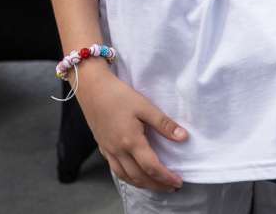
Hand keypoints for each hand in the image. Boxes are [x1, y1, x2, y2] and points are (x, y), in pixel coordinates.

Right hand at [75, 60, 186, 192]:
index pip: (151, 167)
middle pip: (139, 177)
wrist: (91, 88)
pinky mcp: (103, 147)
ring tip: (156, 185)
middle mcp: (118, 150)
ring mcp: (108, 151)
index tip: (178, 181)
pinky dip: (128, 178)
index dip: (166, 177)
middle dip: (156, 185)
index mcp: (131, 141)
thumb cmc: (118, 95)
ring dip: (143, 184)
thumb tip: (183, 137)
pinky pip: (116, 170)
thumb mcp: (144, 106)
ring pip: (126, 177)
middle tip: (171, 187)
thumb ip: (164, 124)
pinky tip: (134, 175)